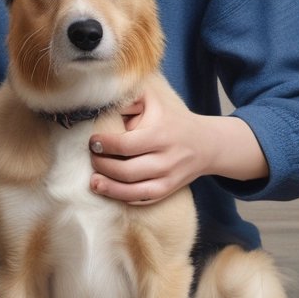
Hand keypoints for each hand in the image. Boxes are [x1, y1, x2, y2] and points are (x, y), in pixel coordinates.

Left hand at [88, 81, 267, 204]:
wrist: (206, 143)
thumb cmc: (172, 118)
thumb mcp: (153, 99)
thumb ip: (129, 97)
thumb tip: (103, 102)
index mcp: (160, 135)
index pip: (126, 145)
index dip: (105, 145)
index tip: (93, 142)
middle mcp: (166, 159)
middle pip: (126, 171)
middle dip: (102, 166)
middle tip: (92, 157)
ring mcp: (168, 178)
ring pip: (133, 191)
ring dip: (109, 188)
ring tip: (94, 182)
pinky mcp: (168, 190)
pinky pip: (143, 200)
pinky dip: (124, 198)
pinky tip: (111, 191)